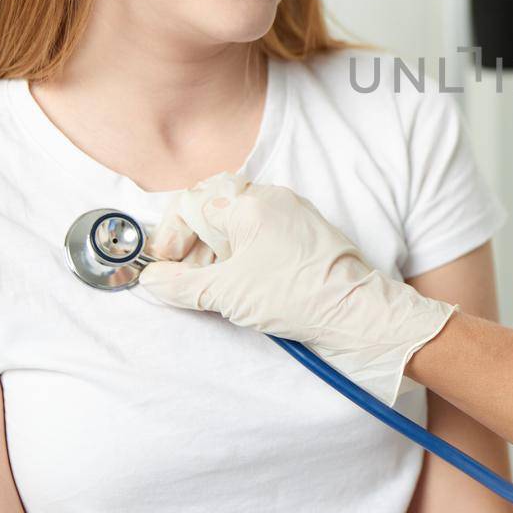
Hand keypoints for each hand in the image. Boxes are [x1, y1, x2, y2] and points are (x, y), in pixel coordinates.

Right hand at [138, 173, 457, 405]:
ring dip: (218, 254)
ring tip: (216, 287)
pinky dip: (245, 257)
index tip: (166, 264)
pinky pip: (264, 236)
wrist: (357, 314)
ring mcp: (293, 215)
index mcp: (252, 202)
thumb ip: (182, 284)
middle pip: (215, 211)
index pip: (193, 203)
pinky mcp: (307, 235)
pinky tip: (244, 285)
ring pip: (239, 224)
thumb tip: (154, 279)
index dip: (172, 235)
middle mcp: (274, 199)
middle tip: (187, 279)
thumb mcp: (227, 293)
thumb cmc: (298, 296)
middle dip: (194, 246)